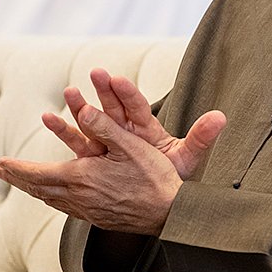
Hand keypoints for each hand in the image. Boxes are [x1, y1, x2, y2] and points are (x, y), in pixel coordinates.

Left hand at [0, 101, 189, 233]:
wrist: (170, 213)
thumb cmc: (154, 178)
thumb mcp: (131, 144)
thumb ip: (105, 127)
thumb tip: (85, 111)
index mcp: (82, 178)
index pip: (38, 174)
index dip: (17, 168)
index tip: (0, 163)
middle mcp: (79, 197)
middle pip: (39, 188)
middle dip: (18, 178)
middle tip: (1, 171)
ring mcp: (89, 210)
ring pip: (51, 199)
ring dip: (33, 188)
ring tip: (22, 182)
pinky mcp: (99, 217)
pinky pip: (66, 207)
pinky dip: (52, 197)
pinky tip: (55, 196)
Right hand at [42, 67, 225, 180]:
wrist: (158, 199)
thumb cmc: (174, 177)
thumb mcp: (187, 159)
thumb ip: (201, 138)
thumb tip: (221, 117)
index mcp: (149, 130)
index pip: (139, 107)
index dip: (129, 93)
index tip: (118, 79)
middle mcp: (128, 132)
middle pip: (115, 108)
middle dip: (105, 90)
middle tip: (95, 73)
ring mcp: (111, 142)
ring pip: (94, 121)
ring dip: (81, 107)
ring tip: (69, 91)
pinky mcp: (97, 155)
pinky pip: (80, 141)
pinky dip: (66, 130)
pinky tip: (49, 118)